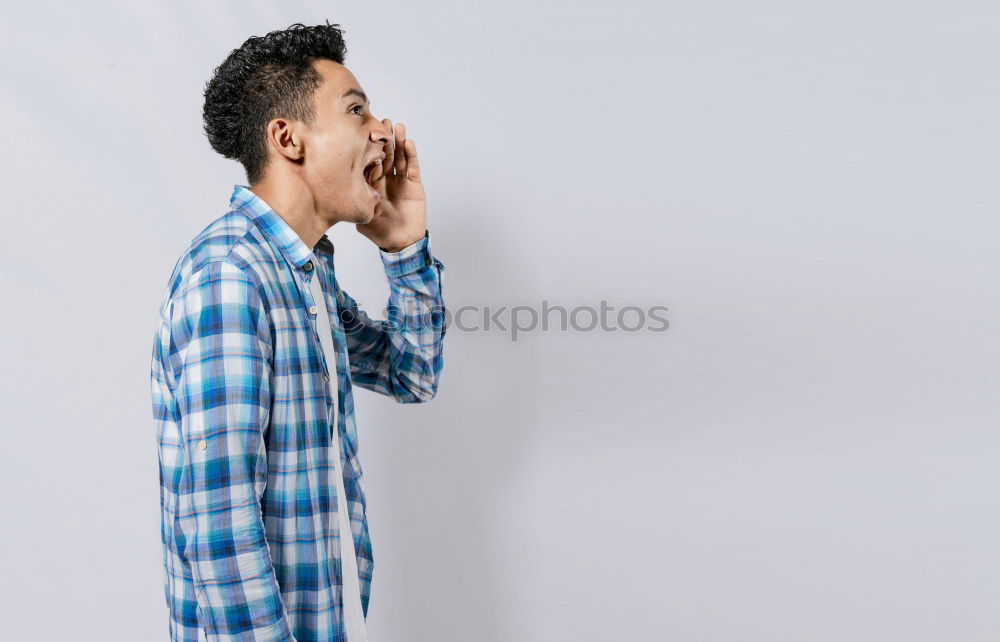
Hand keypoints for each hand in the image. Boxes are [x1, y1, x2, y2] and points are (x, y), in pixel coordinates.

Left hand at [357, 120, 426, 251]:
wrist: (400, 241)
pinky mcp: (414, 185)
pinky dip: (411, 155)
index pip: (371, 161)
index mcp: (373, 183)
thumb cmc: (380, 231)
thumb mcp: (361, 214)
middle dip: (385, 138)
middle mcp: (386, 179)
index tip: (365, 131)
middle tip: (383, 120)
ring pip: (400, 157)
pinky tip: (409, 142)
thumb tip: (338, 190)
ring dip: (399, 141)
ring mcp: (400, 181)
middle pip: (386, 154)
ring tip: (397, 126)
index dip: (369, 147)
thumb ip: (354, 201)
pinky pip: (413, 168)